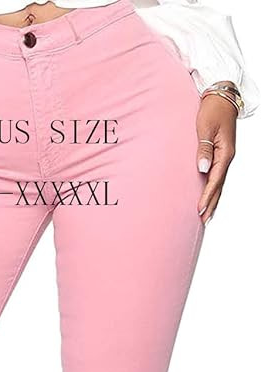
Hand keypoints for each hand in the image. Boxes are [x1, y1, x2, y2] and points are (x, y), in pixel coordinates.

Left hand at [196, 87, 236, 225]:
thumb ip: (204, 149)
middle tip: (203, 221)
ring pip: (219, 183)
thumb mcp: (205, 127)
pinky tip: (210, 196)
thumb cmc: (212, 109)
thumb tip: (203, 169)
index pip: (215, 180)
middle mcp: (227, 157)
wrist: (222, 95)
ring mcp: (225, 156)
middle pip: (219, 186)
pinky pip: (217, 175)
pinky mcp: (221, 154)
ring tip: (207, 215)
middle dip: (211, 204)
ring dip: (213, 199)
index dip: (207, 196)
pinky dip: (213, 188)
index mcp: (225, 152)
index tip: (199, 209)